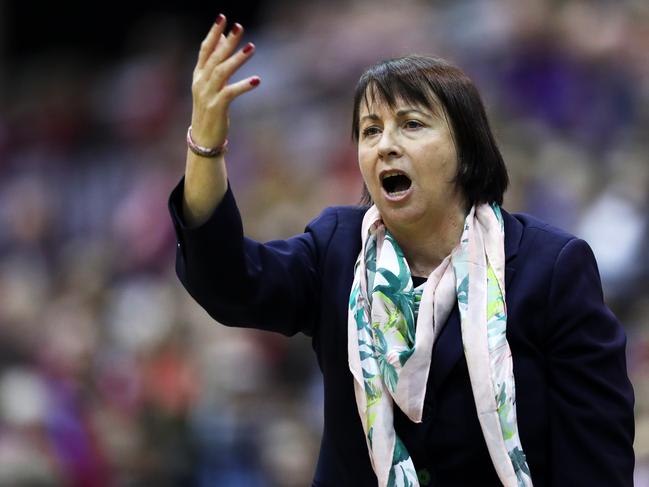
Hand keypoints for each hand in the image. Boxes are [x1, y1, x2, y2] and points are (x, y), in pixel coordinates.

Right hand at [190, 14, 259, 147]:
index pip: (205, 50)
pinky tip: (257, 80)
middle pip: (214, 58)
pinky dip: (243, 86)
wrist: (203, 139)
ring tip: (251, 47)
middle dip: (227, 42)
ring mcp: (207, 95)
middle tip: (239, 27)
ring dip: (237, 59)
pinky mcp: (217, 108)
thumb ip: (216, 63)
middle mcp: (200, 83)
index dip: (213, 34)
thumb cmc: (210, 110)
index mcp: (198, 76)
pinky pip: (230, 93)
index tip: (222, 18)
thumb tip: (224, 39)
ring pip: (222, 72)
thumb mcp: (211, 85)